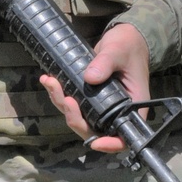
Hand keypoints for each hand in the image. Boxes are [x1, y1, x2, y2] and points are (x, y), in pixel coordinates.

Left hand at [39, 23, 149, 153]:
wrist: (123, 37)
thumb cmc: (128, 45)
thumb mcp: (118, 51)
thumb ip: (105, 63)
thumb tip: (89, 78)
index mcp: (132, 107)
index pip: (124, 137)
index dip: (110, 144)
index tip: (96, 142)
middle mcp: (117, 111)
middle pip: (94, 130)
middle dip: (75, 119)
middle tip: (66, 99)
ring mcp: (101, 106)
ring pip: (79, 118)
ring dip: (62, 105)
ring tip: (51, 83)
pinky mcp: (89, 98)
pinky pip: (72, 104)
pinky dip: (59, 95)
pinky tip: (49, 80)